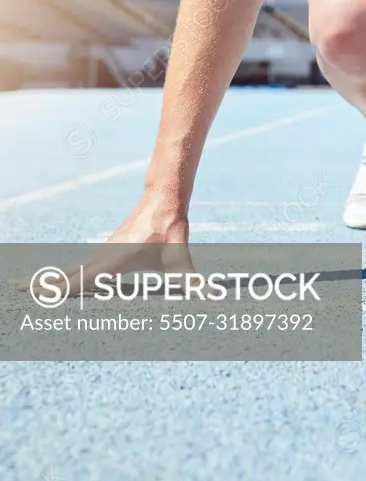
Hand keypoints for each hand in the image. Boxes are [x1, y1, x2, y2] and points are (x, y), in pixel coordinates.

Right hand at [11, 192, 196, 299]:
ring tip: (25, 288)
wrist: (164, 199)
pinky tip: (54, 282)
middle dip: (43, 285)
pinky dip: (62, 275)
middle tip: (16, 290)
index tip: (40, 294)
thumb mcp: (183, 259)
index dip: (61, 288)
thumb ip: (197, 283)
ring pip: (70, 269)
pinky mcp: (105, 251)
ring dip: (47, 280)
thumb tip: (214, 298)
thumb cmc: (172, 230)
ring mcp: (102, 253)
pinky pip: (78, 266)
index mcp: (114, 261)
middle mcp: (103, 256)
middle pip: (67, 274)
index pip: (83, 279)